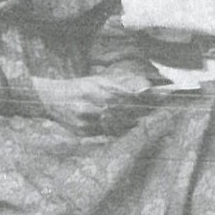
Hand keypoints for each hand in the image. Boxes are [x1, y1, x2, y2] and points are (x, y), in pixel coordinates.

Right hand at [32, 73, 150, 134]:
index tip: (164, 96)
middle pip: (126, 112)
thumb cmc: (79, 88)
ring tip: (138, 119)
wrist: (51, 99)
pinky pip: (105, 133)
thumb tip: (145, 88)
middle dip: (142, 111)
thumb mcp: (98, 81)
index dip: (147, 97)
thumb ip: (119, 85)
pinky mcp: (82, 131)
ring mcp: (87, 120)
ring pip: (117, 125)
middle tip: (158, 110)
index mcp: (98, 89)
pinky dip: (114, 130)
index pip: (129, 95)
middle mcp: (93, 104)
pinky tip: (118, 125)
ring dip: (130, 123)